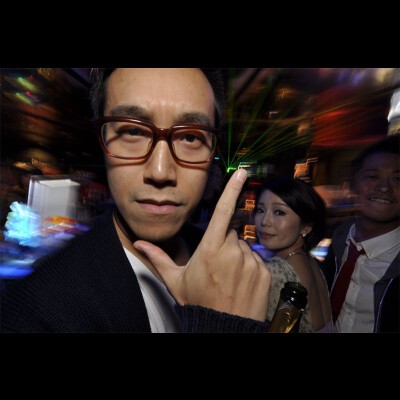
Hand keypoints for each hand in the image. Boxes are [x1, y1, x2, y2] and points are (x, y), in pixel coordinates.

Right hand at [133, 169, 270, 320]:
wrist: (224, 327)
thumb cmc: (198, 302)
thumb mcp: (175, 280)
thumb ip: (158, 258)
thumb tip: (138, 242)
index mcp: (210, 248)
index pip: (223, 211)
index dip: (232, 189)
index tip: (242, 172)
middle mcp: (233, 251)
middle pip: (231, 234)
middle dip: (224, 242)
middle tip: (216, 265)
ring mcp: (251, 262)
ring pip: (244, 247)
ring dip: (237, 256)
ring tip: (228, 277)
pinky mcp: (264, 272)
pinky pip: (256, 260)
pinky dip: (249, 267)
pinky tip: (240, 283)